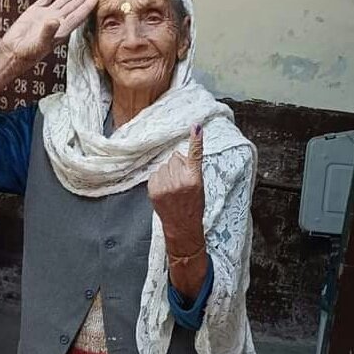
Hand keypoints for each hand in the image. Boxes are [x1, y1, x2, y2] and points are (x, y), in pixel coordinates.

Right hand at [0, 0, 97, 70]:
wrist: (13, 53)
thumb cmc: (28, 53)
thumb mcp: (39, 44)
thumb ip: (48, 32)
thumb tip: (54, 20)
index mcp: (60, 31)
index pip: (77, 17)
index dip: (86, 7)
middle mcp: (56, 23)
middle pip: (73, 8)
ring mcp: (46, 17)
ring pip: (62, 2)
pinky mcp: (34, 13)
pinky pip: (46, 0)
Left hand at [148, 124, 205, 255]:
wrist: (182, 226)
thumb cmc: (193, 206)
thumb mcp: (199, 187)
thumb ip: (190, 169)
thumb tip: (177, 155)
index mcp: (194, 179)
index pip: (195, 155)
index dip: (196, 140)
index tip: (196, 127)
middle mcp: (179, 181)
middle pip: (174, 158)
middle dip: (177, 166)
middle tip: (182, 181)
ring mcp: (165, 186)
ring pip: (164, 166)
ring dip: (167, 173)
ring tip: (173, 188)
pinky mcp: (154, 190)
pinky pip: (154, 174)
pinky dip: (159, 180)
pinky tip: (165, 190)